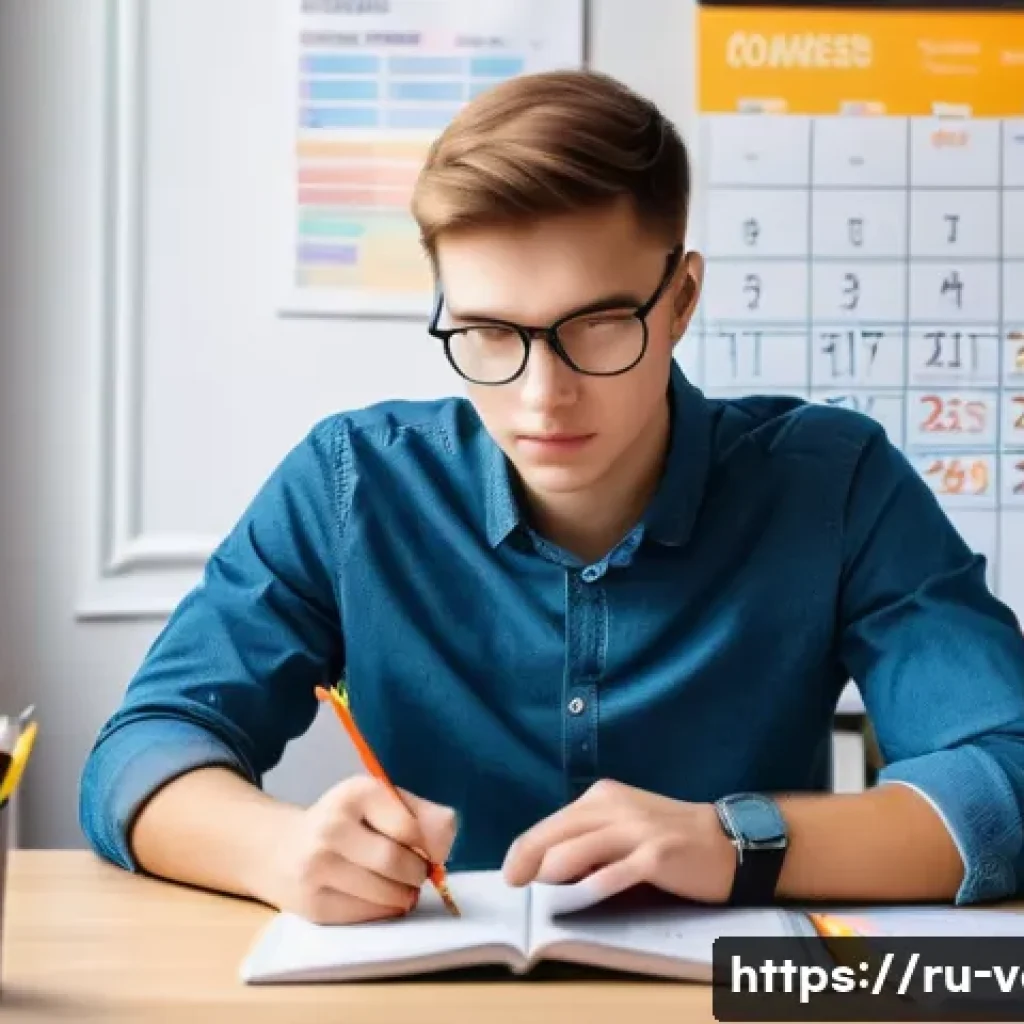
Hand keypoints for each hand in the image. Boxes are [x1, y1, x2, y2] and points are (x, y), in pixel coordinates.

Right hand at [262, 776, 456, 924]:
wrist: (280, 848)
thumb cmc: (347, 822)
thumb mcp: (382, 803)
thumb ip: (425, 815)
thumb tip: (444, 847)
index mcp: (355, 793)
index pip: (411, 828)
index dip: (429, 845)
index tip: (428, 850)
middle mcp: (331, 827)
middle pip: (397, 862)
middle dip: (417, 873)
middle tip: (415, 872)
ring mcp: (317, 867)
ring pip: (385, 894)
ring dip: (404, 896)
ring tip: (399, 886)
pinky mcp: (312, 904)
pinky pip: (366, 915)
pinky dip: (384, 910)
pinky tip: (377, 898)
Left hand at [501, 779, 736, 902]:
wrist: (727, 841)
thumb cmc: (669, 836)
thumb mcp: (624, 823)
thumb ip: (589, 836)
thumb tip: (547, 862)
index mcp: (603, 797)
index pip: (552, 822)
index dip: (525, 847)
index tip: (511, 870)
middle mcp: (615, 807)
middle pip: (556, 833)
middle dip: (528, 859)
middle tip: (514, 882)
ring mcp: (636, 831)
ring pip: (576, 851)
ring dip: (552, 873)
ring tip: (542, 890)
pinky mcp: (656, 857)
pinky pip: (614, 874)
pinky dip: (592, 887)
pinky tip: (579, 898)